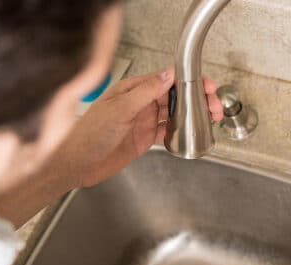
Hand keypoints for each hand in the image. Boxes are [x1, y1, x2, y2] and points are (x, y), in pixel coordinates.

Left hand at [56, 67, 222, 188]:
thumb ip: (145, 92)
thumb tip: (167, 75)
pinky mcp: (143, 139)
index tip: (205, 84)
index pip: (165, 79)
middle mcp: (138, 103)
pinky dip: (180, 131)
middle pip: (174, 96)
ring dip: (192, 115)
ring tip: (210, 117)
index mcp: (132, 90)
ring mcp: (142, 121)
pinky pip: (166, 132)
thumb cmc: (89, 133)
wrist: (77, 163)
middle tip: (213, 105)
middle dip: (196, 98)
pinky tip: (192, 132)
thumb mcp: (120, 109)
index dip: (187, 81)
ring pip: (174, 114)